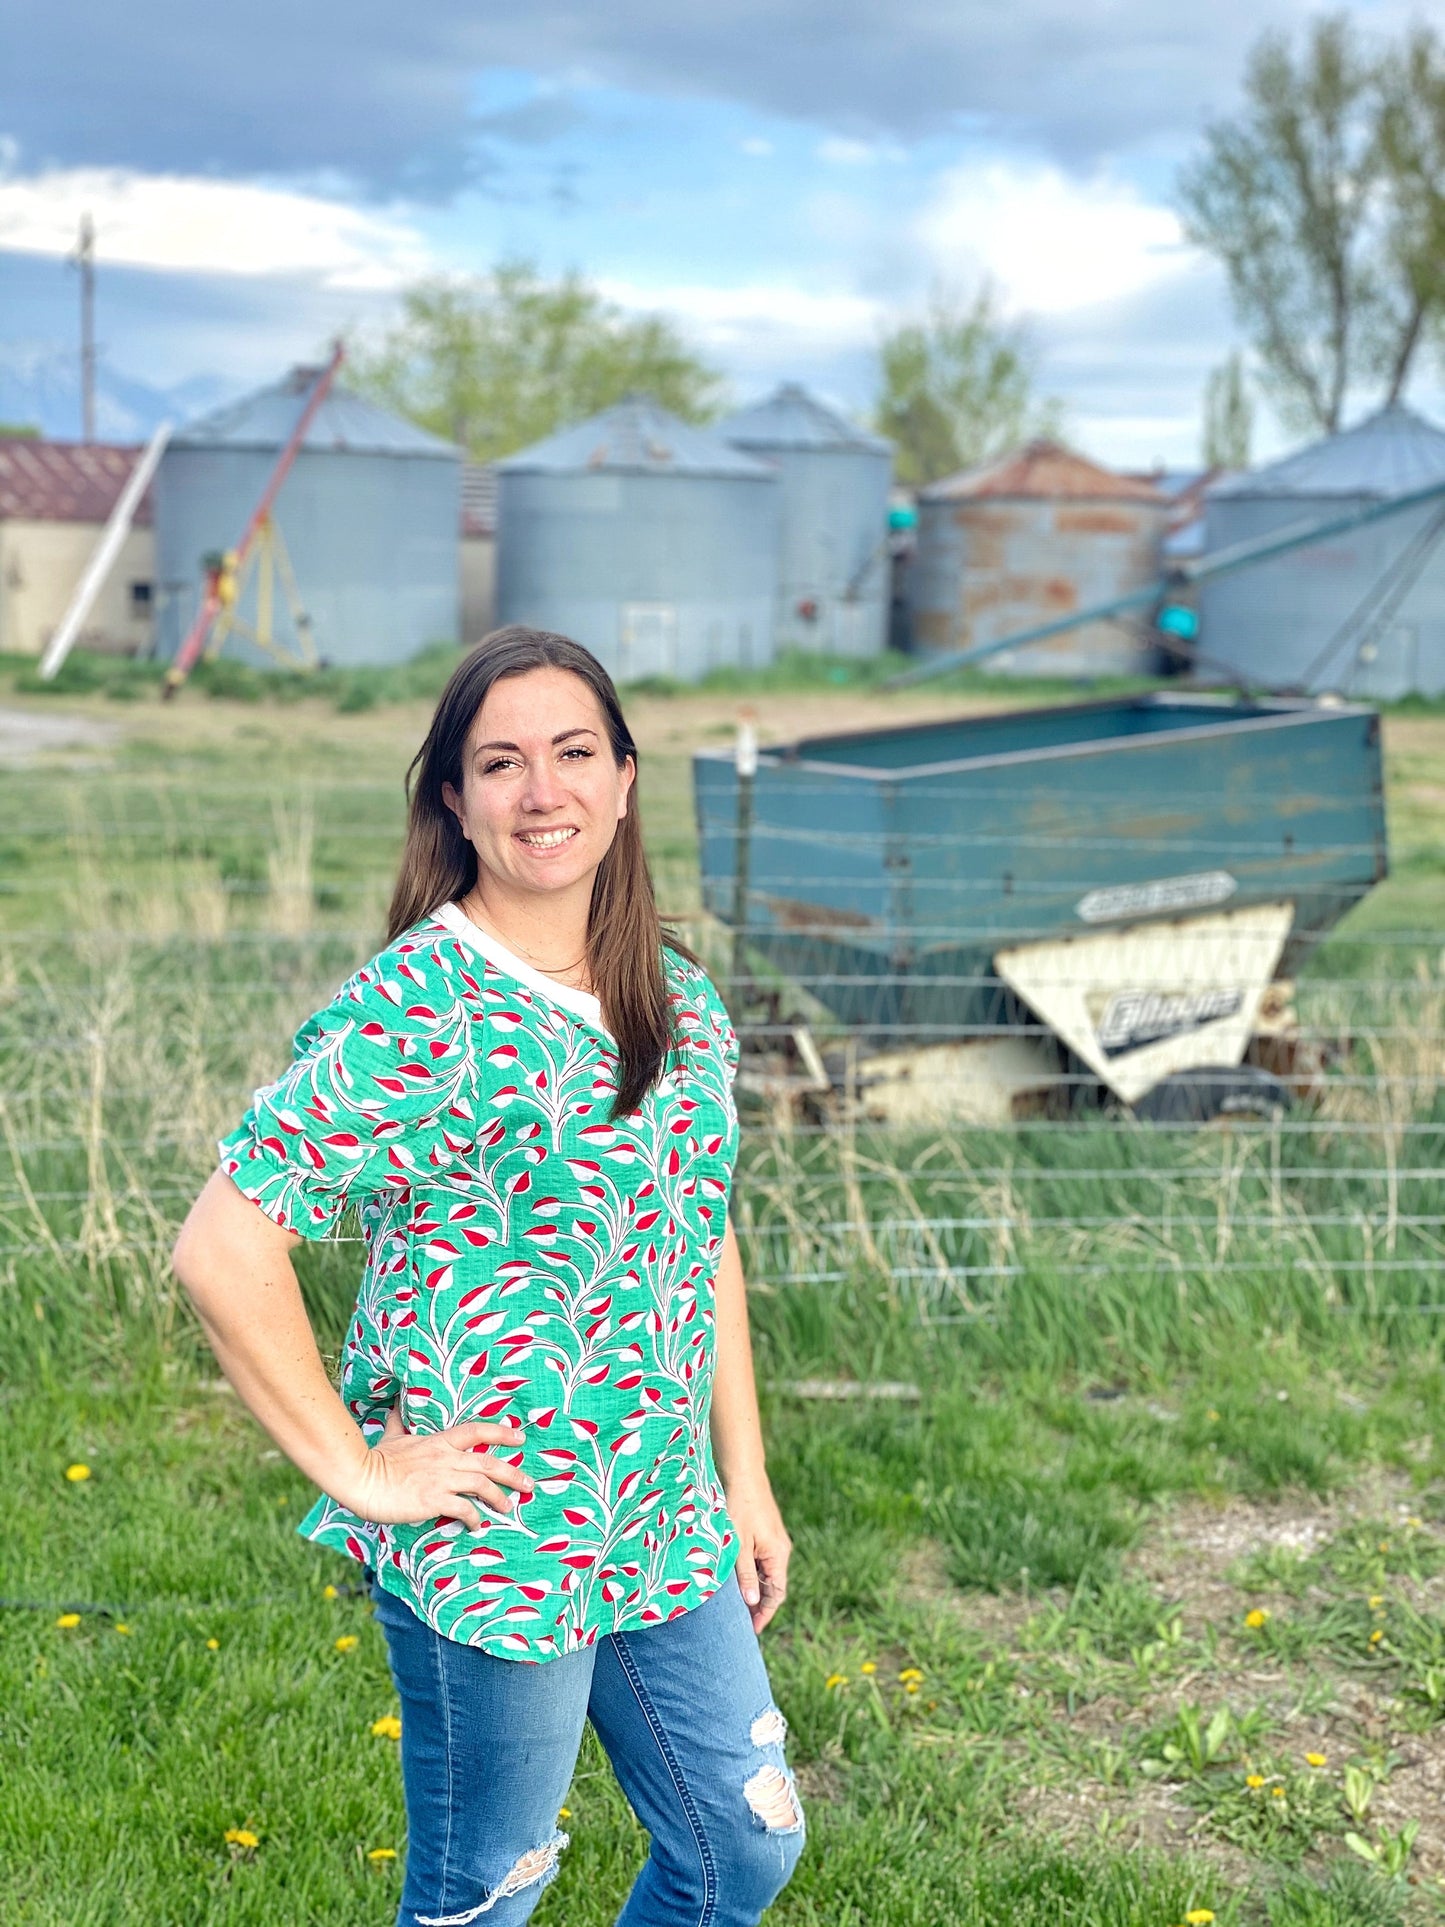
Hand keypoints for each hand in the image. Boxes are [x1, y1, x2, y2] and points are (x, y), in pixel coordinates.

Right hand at [337, 1406, 533, 1530]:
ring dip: (500, 1498)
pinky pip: (464, 1508)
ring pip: (482, 1485)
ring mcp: (441, 1479)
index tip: (519, 1437)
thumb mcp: (392, 1436)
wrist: (361, 1478)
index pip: (476, 1431)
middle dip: (513, 1473)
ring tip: (508, 1508)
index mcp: (439, 1441)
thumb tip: (394, 1406)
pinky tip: (477, 1524)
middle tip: (529, 1484)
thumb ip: (398, 1422)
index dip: (500, 1433)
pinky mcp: (433, 1500)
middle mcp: (446, 1458)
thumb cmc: (376, 1459)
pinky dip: (475, 1517)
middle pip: (489, 1463)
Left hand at [728, 1479, 790, 1634]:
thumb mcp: (738, 1544)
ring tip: (735, 1606)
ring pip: (766, 1574)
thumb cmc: (739, 1507)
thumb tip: (752, 1603)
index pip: (775, 1595)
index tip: (751, 1631)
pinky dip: (751, 1574)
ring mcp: (773, 1541)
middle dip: (758, 1606)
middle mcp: (780, 1550)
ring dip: (753, 1590)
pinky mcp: (765, 1533)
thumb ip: (745, 1574)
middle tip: (740, 1623)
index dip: (763, 1614)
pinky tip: (736, 1579)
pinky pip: (761, 1561)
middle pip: (772, 1586)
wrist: (743, 1474)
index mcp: (778, 1555)